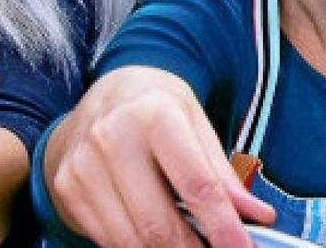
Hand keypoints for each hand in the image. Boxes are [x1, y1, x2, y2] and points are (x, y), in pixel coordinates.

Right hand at [46, 66, 275, 246]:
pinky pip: (107, 238)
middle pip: (159, 224)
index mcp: (154, 114)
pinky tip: (154, 237)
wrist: (105, 93)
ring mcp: (84, 165)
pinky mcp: (68, 186)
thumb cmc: (157, 107)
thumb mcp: (195, 122)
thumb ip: (222, 173)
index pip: (196, 186)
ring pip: (131, 240)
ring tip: (189, 245)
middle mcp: (112, 137)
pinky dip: (136, 245)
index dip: (224, 227)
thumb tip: (257, 216)